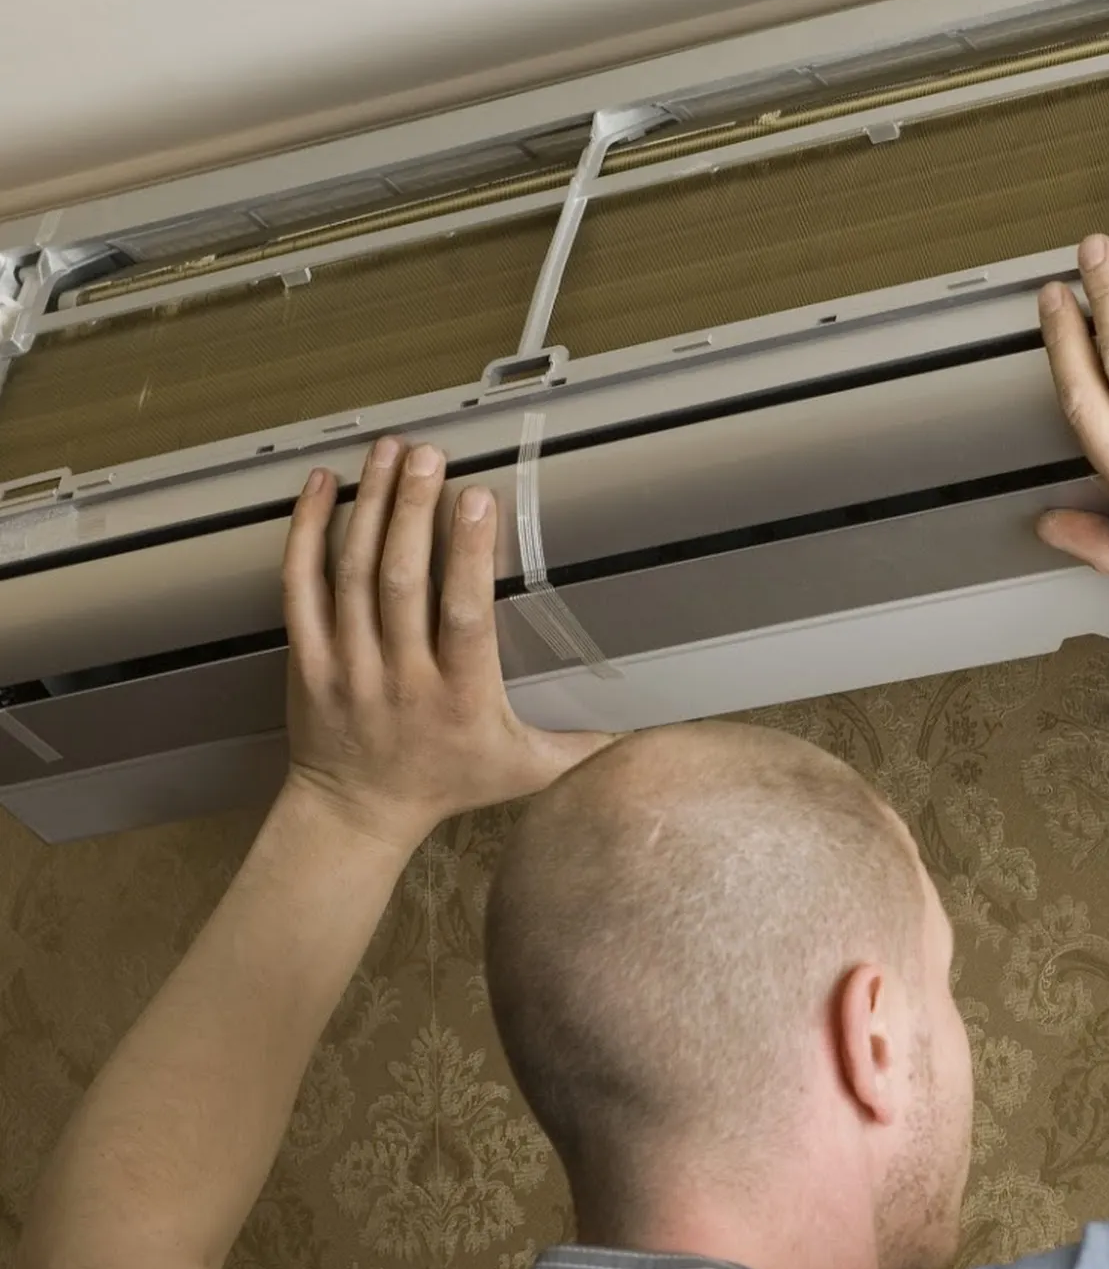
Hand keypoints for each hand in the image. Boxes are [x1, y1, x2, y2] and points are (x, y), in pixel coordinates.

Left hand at [281, 437, 614, 847]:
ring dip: (372, 507)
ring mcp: (348, 664)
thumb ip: (584, 746)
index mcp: (461, 695)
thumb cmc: (449, 784)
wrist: (356, 815)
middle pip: (403, 582)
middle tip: (429, 454)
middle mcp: (401, 675)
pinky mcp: (308, 657)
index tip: (477, 499)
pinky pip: (301, 588)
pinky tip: (324, 486)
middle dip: (414, 510)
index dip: (467, 555)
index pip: (464, 616)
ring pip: (354, 575)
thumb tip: (647, 725)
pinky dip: (307, 533)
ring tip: (390, 452)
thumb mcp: (526, 771)